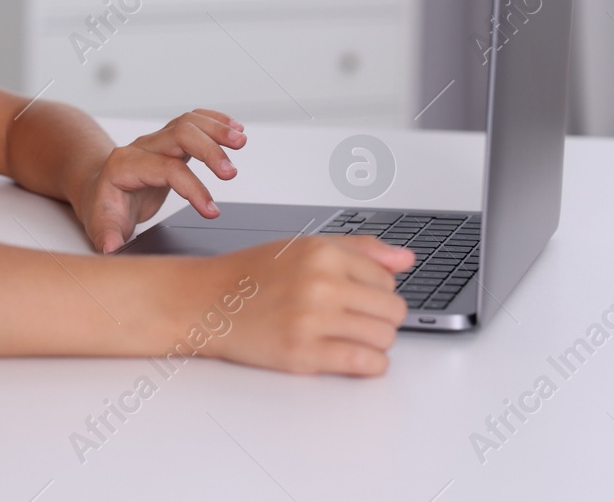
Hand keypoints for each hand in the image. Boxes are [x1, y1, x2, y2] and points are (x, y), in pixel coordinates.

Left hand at [74, 108, 246, 253]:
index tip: (211, 210)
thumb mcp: (100, 225)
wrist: (97, 188)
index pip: (166, 169)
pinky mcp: (169, 142)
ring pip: (188, 122)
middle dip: (209, 150)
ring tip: (241, 140)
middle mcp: (142, 147)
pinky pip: (192, 122)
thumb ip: (106, 235)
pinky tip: (232, 128)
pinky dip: (214, 121)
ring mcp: (156, 142)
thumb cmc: (102, 206)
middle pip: (180, 134)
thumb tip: (112, 247)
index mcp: (125, 166)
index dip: (192, 188)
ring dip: (216, 129)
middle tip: (231, 173)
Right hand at [196, 235, 412, 375]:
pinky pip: (365, 364)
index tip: (361, 298)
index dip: (377, 291)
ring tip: (352, 338)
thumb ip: (360, 251)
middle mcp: (321, 283)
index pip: (387, 278)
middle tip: (358, 320)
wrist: (207, 301)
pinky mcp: (303, 354)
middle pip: (393, 309)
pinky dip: (370, 365)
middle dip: (382, 318)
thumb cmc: (253, 275)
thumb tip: (405, 259)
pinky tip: (355, 358)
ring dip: (376, 343)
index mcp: (324, 253)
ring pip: (384, 338)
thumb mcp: (305, 248)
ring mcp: (312, 319)